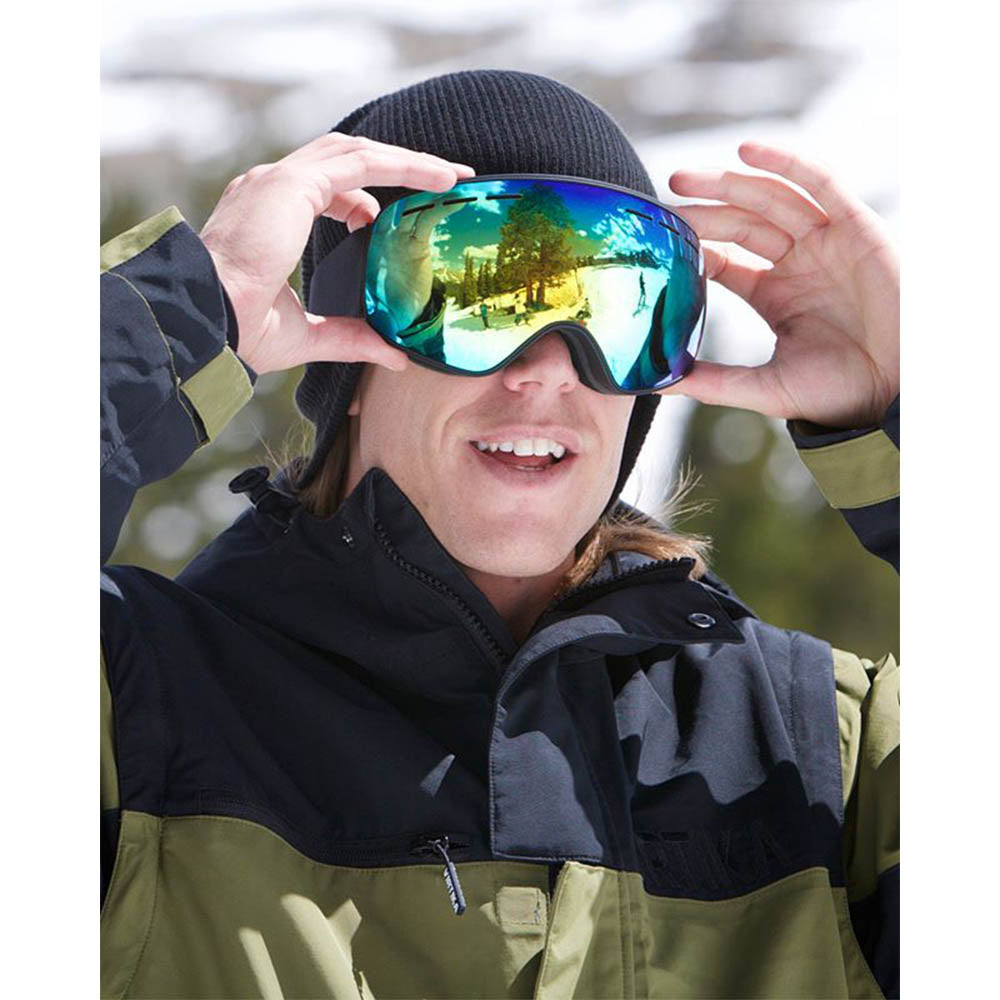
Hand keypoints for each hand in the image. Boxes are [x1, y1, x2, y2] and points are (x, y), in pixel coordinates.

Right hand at [198, 132, 476, 374]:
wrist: (205, 319)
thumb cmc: (238, 331)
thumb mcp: (307, 334)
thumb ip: (350, 337)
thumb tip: (394, 356)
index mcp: (267, 216)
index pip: (324, 190)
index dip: (364, 200)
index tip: (394, 222)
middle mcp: (270, 188)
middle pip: (345, 160)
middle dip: (395, 166)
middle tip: (441, 183)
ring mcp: (278, 181)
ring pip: (356, 153)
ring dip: (406, 161)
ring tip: (450, 176)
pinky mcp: (293, 185)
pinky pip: (361, 163)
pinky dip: (402, 165)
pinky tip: (437, 179)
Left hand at [658, 141, 898, 429]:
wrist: (894, 391)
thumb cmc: (836, 392)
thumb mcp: (765, 387)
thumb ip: (713, 382)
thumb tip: (660, 382)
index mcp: (774, 295)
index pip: (725, 259)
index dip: (696, 244)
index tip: (661, 238)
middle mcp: (797, 264)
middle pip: (742, 224)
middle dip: (704, 207)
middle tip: (665, 197)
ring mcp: (826, 243)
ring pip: (771, 201)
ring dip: (730, 184)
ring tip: (686, 179)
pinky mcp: (856, 228)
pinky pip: (820, 185)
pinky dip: (786, 165)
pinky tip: (747, 153)